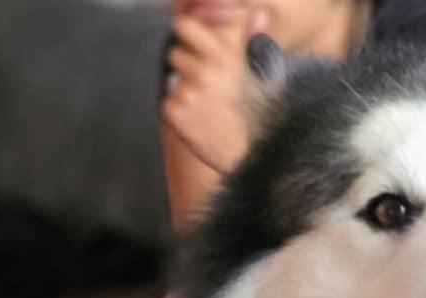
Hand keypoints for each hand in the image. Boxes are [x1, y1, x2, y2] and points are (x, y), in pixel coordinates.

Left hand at [161, 10, 266, 176]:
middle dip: (184, 59)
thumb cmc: (254, 113)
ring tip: (204, 103)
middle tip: (201, 79)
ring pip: (172, 77)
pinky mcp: (175, 112)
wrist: (246, 155)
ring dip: (183, 87)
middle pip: (174, 50)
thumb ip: (250, 38)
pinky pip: (168, 101)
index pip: (184, 24)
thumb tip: (258, 12)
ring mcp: (189, 92)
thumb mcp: (257, 72)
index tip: (196, 43)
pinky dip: (179, 111)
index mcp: (225, 56)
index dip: (188, 32)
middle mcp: (206, 71)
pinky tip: (198, 120)